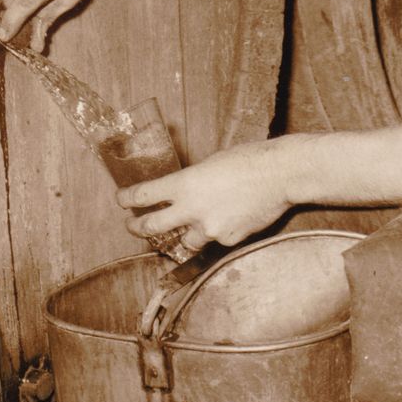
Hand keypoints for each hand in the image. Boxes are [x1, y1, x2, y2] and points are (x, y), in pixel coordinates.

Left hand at [117, 140, 292, 250]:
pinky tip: (229, 218)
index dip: (126, 198)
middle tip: (133, 225)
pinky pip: (214, 241)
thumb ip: (192, 182)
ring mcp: (209, 228)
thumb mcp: (210, 164)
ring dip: (183, 234)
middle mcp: (192, 209)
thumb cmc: (248, 160)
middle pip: (151, 227)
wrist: (280, 175)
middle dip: (136, 227)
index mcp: (185, 183)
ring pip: (185, 241)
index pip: (143, 195)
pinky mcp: (227, 240)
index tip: (121, 199)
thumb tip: (182, 193)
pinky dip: (216, 233)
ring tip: (189, 226)